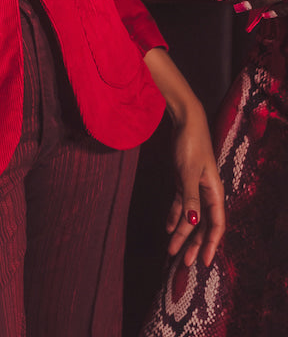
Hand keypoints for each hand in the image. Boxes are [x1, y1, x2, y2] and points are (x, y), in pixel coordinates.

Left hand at [143, 48, 225, 266]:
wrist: (185, 121)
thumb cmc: (190, 144)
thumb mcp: (187, 172)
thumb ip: (190, 198)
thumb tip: (193, 223)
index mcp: (214, 191)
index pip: (215, 224)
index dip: (211, 244)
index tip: (204, 262)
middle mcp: (207, 192)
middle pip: (202, 224)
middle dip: (193, 244)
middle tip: (183, 263)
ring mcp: (194, 186)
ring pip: (190, 216)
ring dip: (182, 233)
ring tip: (171, 251)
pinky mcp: (183, 179)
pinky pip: (180, 203)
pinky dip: (174, 216)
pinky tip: (168, 228)